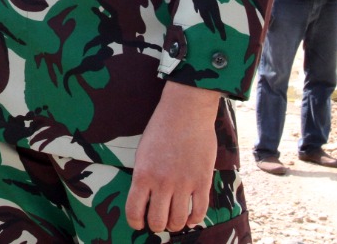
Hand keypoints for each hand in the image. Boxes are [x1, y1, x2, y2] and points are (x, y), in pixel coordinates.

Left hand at [125, 83, 219, 233]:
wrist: (186, 111)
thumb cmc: (161, 129)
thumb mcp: (143, 153)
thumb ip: (144, 177)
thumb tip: (146, 200)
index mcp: (142, 175)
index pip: (134, 212)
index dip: (136, 223)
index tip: (139, 224)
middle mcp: (162, 183)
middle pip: (158, 221)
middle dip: (157, 226)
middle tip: (159, 221)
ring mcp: (183, 183)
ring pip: (178, 221)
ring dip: (175, 224)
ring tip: (174, 219)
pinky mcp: (202, 181)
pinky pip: (199, 211)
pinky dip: (194, 219)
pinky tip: (191, 217)